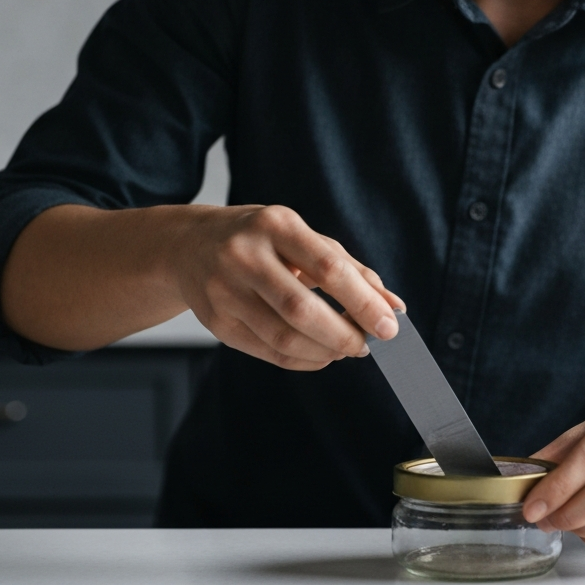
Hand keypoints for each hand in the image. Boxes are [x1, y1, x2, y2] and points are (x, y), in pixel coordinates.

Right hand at [176, 204, 403, 371]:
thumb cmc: (263, 241)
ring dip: (325, 351)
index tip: (390, 326)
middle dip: (344, 334)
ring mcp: (224, 290)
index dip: (362, 302)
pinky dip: (304, 360)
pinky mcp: (216, 322)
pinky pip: (268, 352)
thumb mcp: (306, 240)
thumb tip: (394, 307)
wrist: (190, 246)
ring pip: (283, 336)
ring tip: (346, 349)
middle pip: (302, 309)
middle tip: (368, 345)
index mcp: (277, 225)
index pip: (328, 268)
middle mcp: (245, 255)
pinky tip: (322, 354)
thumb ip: (352, 271)